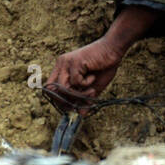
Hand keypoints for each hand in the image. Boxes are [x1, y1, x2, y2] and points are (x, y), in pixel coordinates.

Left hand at [42, 6, 159, 112]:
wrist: (114, 50)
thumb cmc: (104, 66)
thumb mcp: (93, 86)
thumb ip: (85, 99)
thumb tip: (81, 114)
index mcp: (62, 69)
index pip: (49, 88)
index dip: (59, 100)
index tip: (73, 105)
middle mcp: (61, 65)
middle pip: (52, 91)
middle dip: (67, 100)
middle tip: (82, 100)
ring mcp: (66, 63)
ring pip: (63, 88)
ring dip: (78, 94)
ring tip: (91, 89)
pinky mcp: (74, 62)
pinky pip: (76, 82)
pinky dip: (86, 84)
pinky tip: (93, 76)